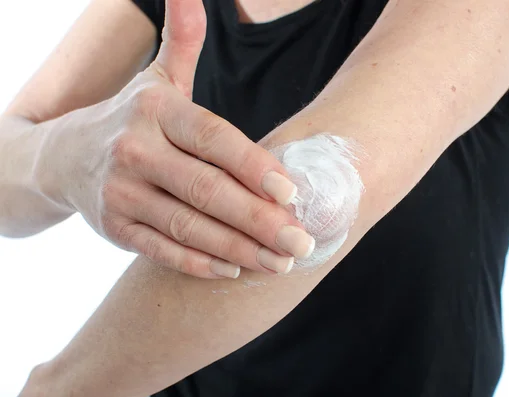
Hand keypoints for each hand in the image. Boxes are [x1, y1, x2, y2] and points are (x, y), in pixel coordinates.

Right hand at [40, 0, 313, 277]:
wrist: (62, 156)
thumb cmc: (132, 118)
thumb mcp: (157, 78)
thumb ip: (183, 40)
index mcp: (155, 109)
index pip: (213, 138)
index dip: (254, 165)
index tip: (293, 193)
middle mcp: (135, 150)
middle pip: (207, 190)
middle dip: (259, 220)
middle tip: (302, 242)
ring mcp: (121, 193)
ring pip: (189, 226)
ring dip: (240, 249)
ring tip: (281, 263)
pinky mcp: (115, 227)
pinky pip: (163, 250)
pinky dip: (199, 263)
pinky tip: (234, 270)